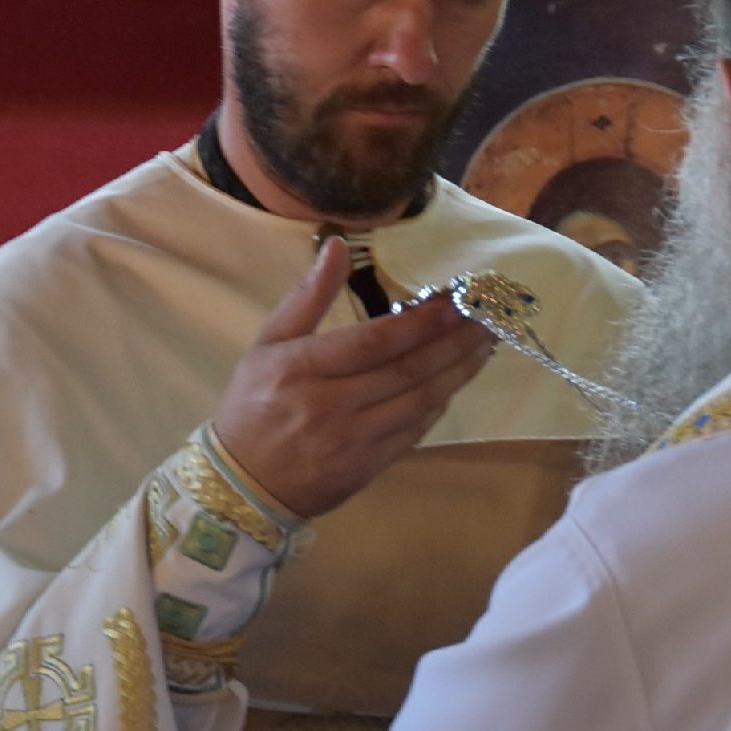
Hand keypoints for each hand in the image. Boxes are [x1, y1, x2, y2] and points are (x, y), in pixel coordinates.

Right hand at [213, 237, 492, 518]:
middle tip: (487, 318)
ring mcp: (353, 440)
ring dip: (457, 372)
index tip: (455, 300)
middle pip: (406, 370)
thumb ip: (307, 297)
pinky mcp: (368, 467)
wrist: (243, 484)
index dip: (420, 321)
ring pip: (418, 401)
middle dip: (453, 342)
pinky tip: (457, 381)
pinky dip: (439, 405)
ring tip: (485, 346)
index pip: (374, 342)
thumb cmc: (253, 405)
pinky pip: (414, 431)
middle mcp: (330, 404)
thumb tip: (338, 246)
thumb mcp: (268, 344)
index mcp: (302, 368)